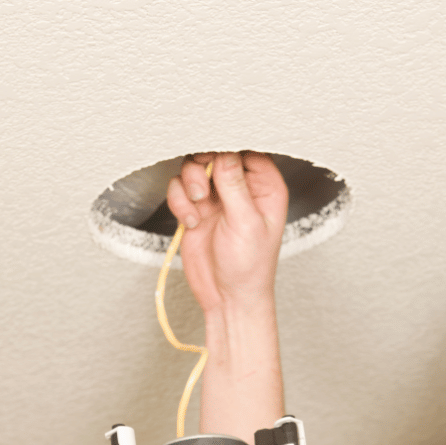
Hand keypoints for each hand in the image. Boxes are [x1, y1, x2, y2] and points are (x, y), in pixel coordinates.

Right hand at [166, 151, 288, 314]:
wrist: (228, 297)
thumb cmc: (250, 267)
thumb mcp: (246, 222)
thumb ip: (234, 184)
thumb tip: (225, 152)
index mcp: (265, 186)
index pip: (247, 148)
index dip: (229, 147)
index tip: (216, 156)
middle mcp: (241, 188)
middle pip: (216, 152)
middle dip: (204, 166)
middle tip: (202, 186)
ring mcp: (217, 198)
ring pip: (194, 168)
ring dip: (189, 184)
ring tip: (198, 205)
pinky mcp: (196, 209)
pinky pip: (179, 189)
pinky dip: (179, 202)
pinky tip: (190, 221)